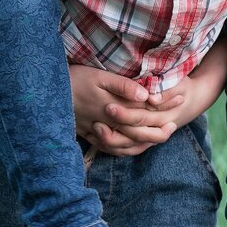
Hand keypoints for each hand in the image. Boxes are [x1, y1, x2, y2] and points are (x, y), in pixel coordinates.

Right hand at [69, 65, 183, 156]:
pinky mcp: (89, 137)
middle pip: (140, 131)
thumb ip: (123, 86)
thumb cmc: (74, 78)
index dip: (164, 105)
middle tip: (176, 124)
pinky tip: (134, 147)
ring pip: (128, 144)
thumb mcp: (98, 76)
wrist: (45, 93)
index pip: (145, 110)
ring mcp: (98, 133)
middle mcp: (108, 124)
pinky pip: (112, 149)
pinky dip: (126, 150)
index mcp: (113, 107)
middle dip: (160, 128)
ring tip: (162, 136)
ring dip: (146, 141)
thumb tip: (146, 95)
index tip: (181, 97)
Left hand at [95, 70, 218, 155]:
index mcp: (164, 117)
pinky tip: (99, 139)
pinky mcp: (144, 141)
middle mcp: (156, 131)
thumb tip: (151, 99)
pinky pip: (128, 151)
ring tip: (94, 130)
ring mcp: (151, 138)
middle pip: (132, 137)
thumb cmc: (182, 87)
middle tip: (94, 122)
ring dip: (111, 143)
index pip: (141, 120)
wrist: (192, 99)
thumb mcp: (177, 84)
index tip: (108, 106)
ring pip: (129, 149)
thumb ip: (164, 90)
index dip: (124, 115)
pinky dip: (114, 148)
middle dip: (112, 131)